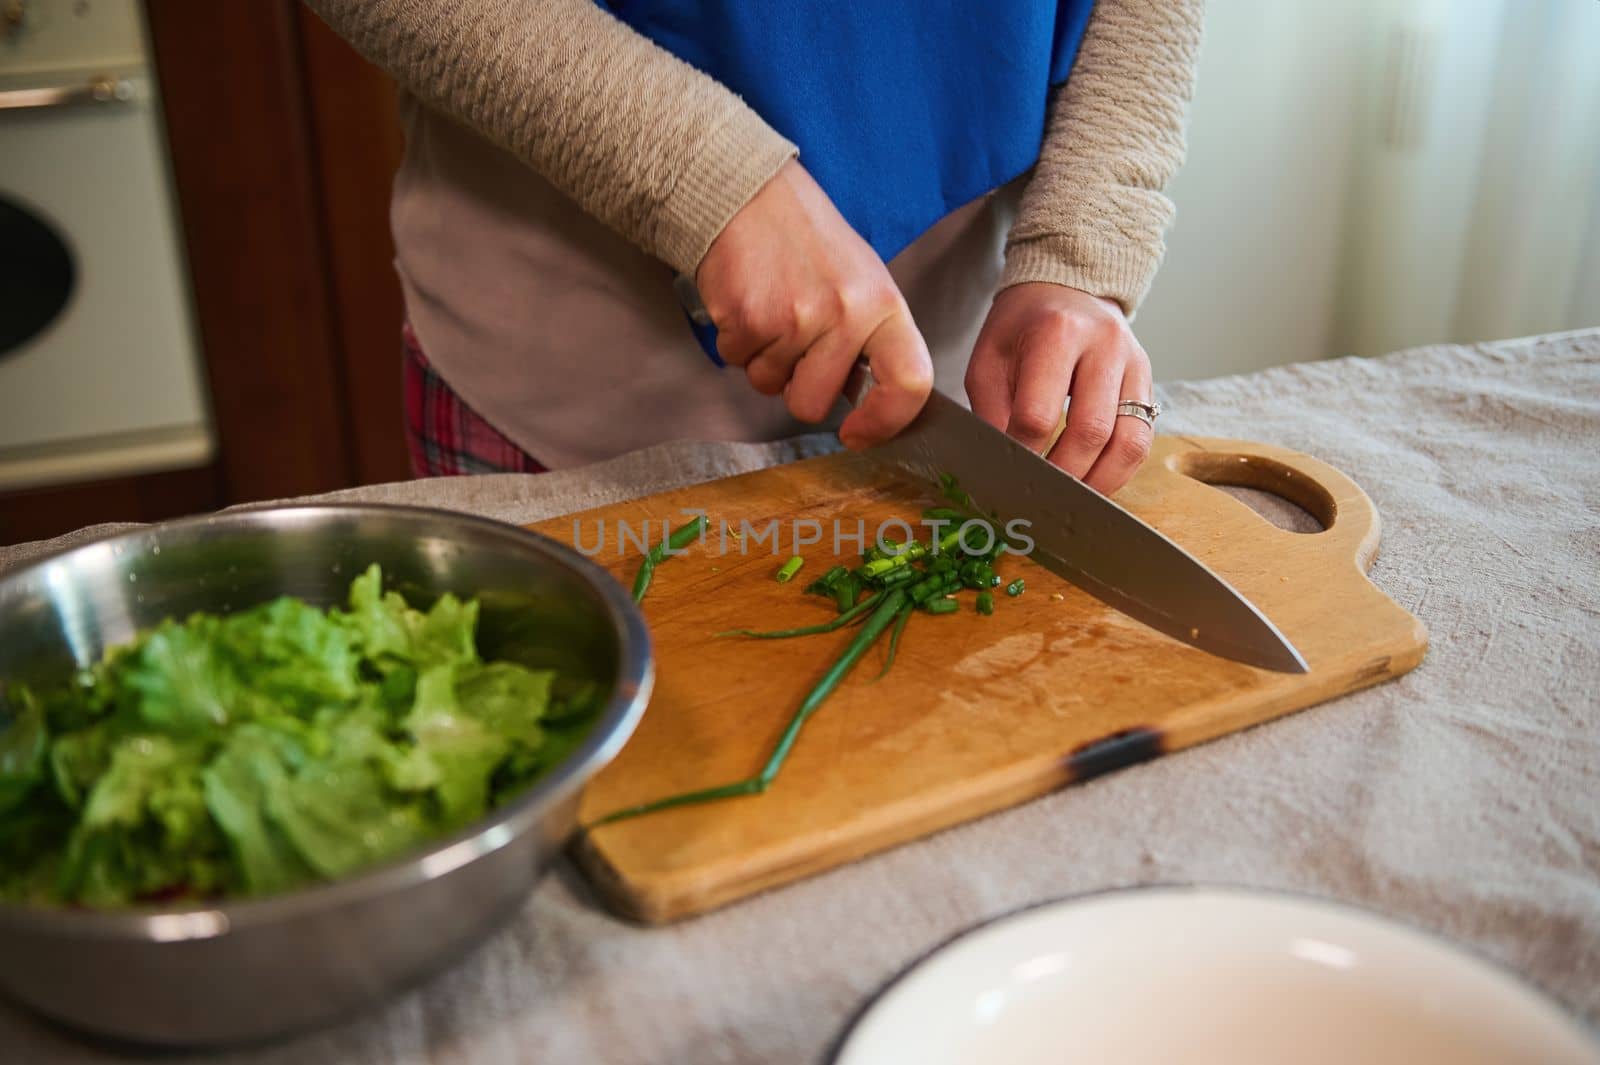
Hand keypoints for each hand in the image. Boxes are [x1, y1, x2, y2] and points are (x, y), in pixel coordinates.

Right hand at [696, 160, 932, 448]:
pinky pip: (737, 362)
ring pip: (770, 386)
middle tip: (793, 344)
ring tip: (770, 310)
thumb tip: (862, 402)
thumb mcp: (861, 282)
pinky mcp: (748, 320)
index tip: (858, 434)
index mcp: (884, 306)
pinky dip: (736, 342)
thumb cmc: (806, 241)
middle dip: (795, 388)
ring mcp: (795, 320)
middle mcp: (845, 315)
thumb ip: (869, 341)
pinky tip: (747, 302)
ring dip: (764, 360)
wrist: (747, 194)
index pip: (909, 383)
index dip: (885, 423)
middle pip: (813, 404)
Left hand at [965, 283, 1153, 494]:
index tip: (1008, 474)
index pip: (1039, 413)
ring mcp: (1135, 364)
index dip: (1023, 453)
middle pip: (1090, 431)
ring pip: (1129, 441)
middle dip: (1063, 474)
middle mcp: (1105, 345)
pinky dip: (1119, 471)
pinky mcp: (1148, 383)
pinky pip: (1143, 439)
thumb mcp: (989, 359)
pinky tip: (1093, 483)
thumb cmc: (1021, 329)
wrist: (1066, 291)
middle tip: (1039, 496)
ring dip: (1099, 481)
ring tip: (1071, 501)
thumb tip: (1002, 467)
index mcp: (1057, 332)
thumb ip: (991, 411)